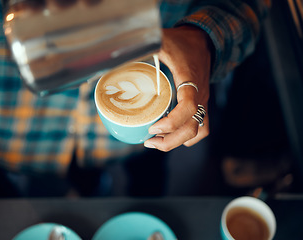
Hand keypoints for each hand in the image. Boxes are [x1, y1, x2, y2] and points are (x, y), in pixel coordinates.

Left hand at [144, 26, 212, 150]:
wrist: (203, 41)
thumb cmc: (182, 42)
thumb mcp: (163, 39)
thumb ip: (144, 44)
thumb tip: (119, 51)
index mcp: (190, 82)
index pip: (188, 109)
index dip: (170, 123)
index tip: (152, 127)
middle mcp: (200, 96)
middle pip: (192, 128)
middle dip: (170, 141)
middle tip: (149, 141)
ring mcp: (203, 102)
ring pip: (198, 131)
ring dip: (178, 140)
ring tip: (158, 140)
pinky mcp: (202, 104)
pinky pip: (203, 127)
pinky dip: (188, 136)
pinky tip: (172, 135)